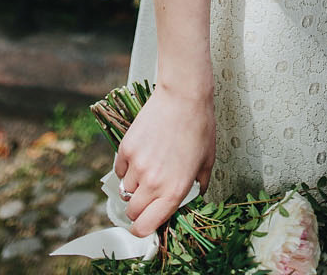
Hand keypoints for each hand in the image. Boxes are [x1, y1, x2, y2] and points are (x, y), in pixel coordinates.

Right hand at [113, 83, 214, 237]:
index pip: (145, 227)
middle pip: (132, 213)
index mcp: (174, 191)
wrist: (184, 96)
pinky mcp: (126, 148)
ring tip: (148, 169)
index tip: (145, 224)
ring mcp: (137, 165)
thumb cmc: (200, 127)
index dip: (143, 229)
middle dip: (138, 209)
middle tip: (147, 196)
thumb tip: (194, 196)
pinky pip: (119, 169)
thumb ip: (199, 185)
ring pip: (125, 190)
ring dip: (133, 186)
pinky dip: (126, 168)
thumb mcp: (207, 161)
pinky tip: (140, 156)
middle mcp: (153, 183)